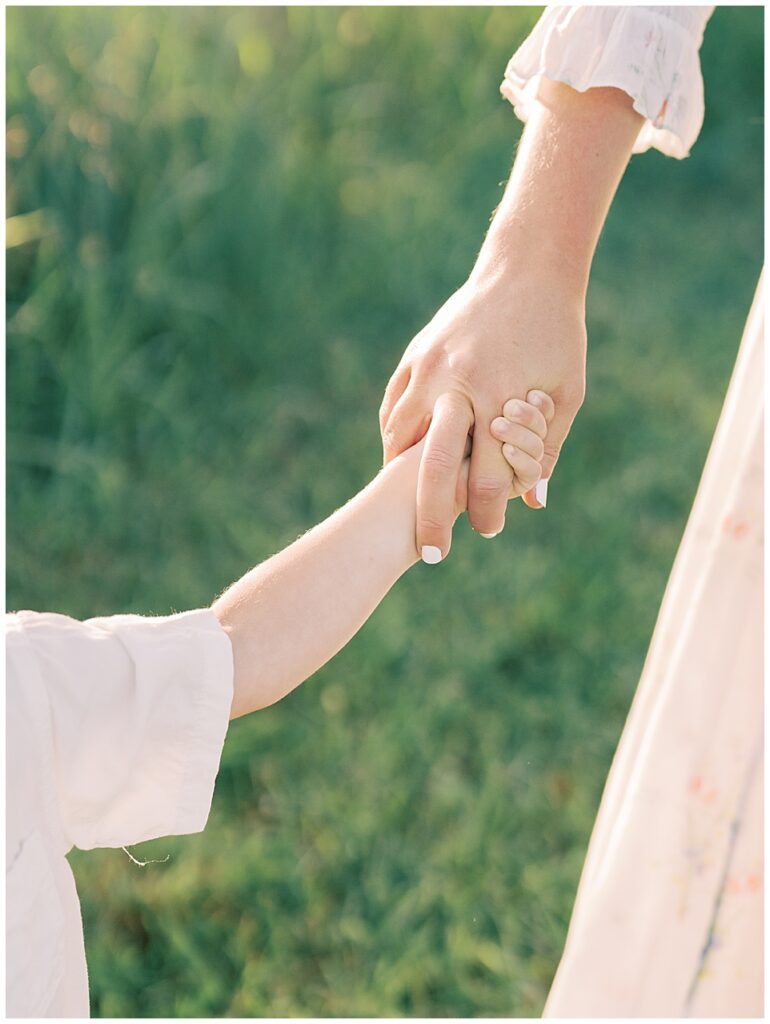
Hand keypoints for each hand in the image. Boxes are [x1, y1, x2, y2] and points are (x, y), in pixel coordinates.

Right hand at [379, 271, 585, 559]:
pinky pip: (393, 409)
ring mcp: (429, 369)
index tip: (486, 530)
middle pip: (433, 469)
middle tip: (431, 554)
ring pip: (400, 438)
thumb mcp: (567, 391)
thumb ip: (548, 448)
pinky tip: (401, 458)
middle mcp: (458, 386)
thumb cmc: (557, 334)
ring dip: (402, 478)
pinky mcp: (414, 357)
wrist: (526, 270)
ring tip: (407, 506)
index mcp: (500, 397)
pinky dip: (395, 438)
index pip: (488, 478)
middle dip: (431, 519)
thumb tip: (533, 502)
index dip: (488, 514)